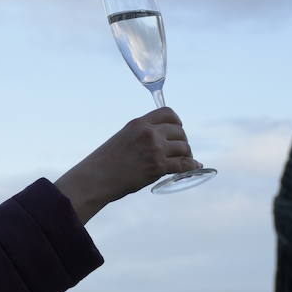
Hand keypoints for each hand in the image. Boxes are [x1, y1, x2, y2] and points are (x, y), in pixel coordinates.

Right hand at [55, 107, 202, 222]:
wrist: (96, 178)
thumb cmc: (106, 162)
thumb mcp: (123, 139)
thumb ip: (140, 136)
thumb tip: (159, 142)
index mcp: (139, 123)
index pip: (168, 113)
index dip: (177, 122)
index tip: (178, 130)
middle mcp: (149, 133)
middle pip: (179, 131)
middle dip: (183, 141)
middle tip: (181, 151)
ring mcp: (154, 149)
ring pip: (183, 148)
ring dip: (187, 155)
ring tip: (185, 161)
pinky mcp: (158, 166)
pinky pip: (184, 164)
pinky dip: (192, 166)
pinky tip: (195, 166)